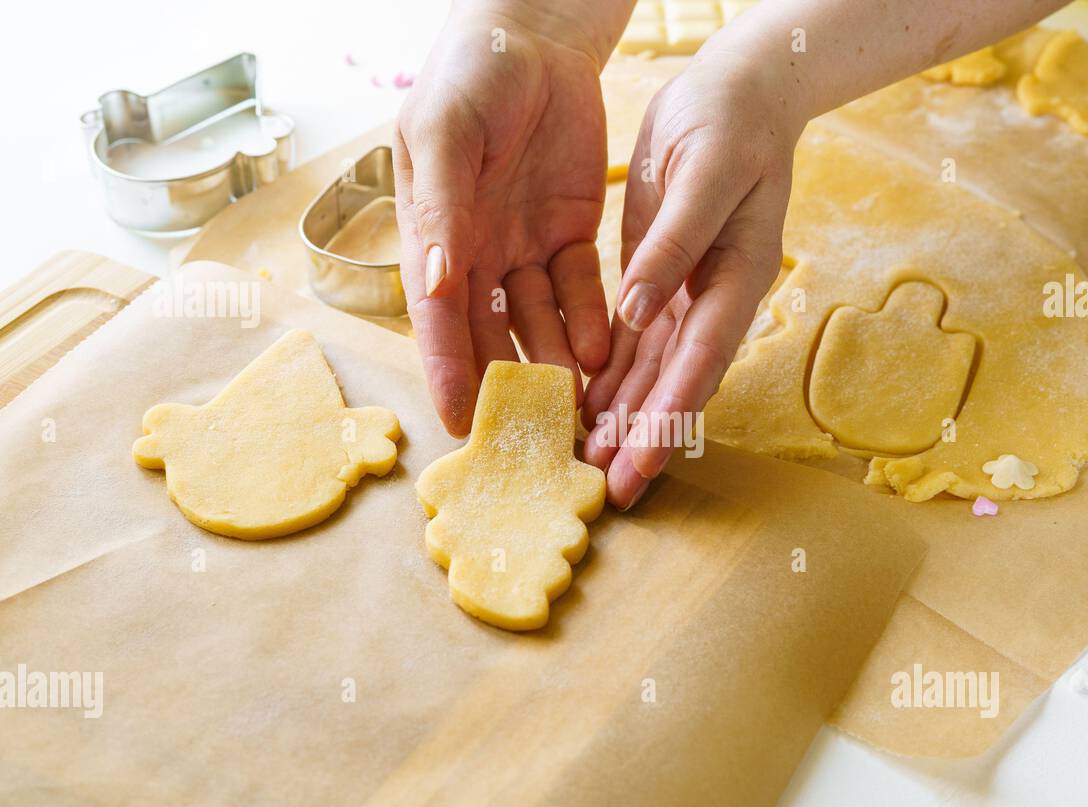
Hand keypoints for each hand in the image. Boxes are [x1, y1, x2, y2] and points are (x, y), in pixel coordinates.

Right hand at [395, 6, 616, 435]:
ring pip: (538, 322)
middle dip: (507, 383)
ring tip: (575, 407)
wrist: (535, 36)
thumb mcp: (445, 131)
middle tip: (530, 433)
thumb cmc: (469, 74)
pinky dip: (590, 321)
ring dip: (554, 363)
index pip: (437, 316)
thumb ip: (443, 206)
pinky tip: (603, 353)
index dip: (448, 368)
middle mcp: (476, 252)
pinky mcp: (571, 235)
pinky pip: (580, 290)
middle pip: (489, 333)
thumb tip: (432, 282)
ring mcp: (524, 247)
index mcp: (432, 232)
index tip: (459, 421)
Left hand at [581, 51, 801, 507]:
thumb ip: (673, 245)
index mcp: (734, 280)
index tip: (636, 469)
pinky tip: (583, 408)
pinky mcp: (661, 281)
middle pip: (674, 386)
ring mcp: (687, 296)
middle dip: (641, 441)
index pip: (697, 365)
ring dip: (622, 420)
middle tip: (606, 490)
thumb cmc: (729, 123)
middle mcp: (714, 301)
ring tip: (588, 463)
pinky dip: (612, 379)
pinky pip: (635, 344)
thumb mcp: (703, 173)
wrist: (737, 92)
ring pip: (652, 374)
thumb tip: (638, 312)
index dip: (666, 423)